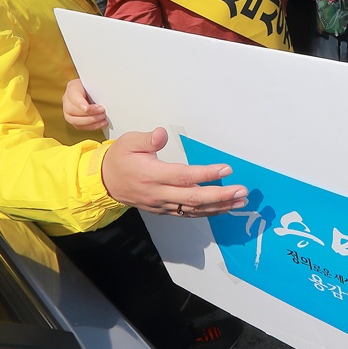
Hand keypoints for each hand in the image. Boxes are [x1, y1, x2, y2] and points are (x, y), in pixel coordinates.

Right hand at [63, 78, 107, 129]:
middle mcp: (67, 100)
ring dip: (90, 121)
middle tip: (102, 111)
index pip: (73, 96)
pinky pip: (80, 126)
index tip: (87, 108)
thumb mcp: (94, 82)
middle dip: (88, 113)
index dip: (79, 103)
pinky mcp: (73, 120)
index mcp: (72, 87)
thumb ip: (96, 88)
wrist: (91, 90)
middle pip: (71, 110)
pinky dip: (92, 126)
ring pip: (74, 120)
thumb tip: (104, 96)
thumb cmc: (93, 86)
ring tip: (102, 117)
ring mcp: (68, 111)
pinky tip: (101, 123)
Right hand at [101, 127, 248, 216]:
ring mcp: (163, 205)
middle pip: (194, 197)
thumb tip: (162, 134)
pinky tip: (223, 208)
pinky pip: (189, 214)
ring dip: (219, 206)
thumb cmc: (120, 159)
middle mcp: (159, 193)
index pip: (184, 176)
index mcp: (152, 175)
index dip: (206, 174)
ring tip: (240, 201)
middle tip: (242, 191)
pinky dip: (208, 212)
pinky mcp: (165, 210)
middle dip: (221, 195)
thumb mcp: (129, 142)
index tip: (227, 169)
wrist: (105, 183)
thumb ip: (147, 140)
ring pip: (194, 209)